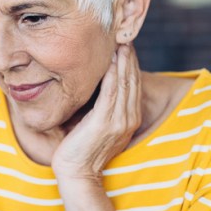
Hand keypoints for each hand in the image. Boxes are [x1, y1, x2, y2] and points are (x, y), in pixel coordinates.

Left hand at [51, 43, 142, 181]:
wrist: (76, 174)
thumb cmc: (80, 150)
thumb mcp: (94, 125)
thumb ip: (99, 108)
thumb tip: (92, 88)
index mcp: (128, 120)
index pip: (133, 86)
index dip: (131, 65)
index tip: (125, 46)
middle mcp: (128, 120)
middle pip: (132, 82)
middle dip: (129, 58)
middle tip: (125, 37)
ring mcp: (119, 122)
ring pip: (125, 84)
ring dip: (123, 62)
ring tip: (120, 43)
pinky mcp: (105, 123)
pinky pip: (112, 93)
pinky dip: (113, 75)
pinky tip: (111, 61)